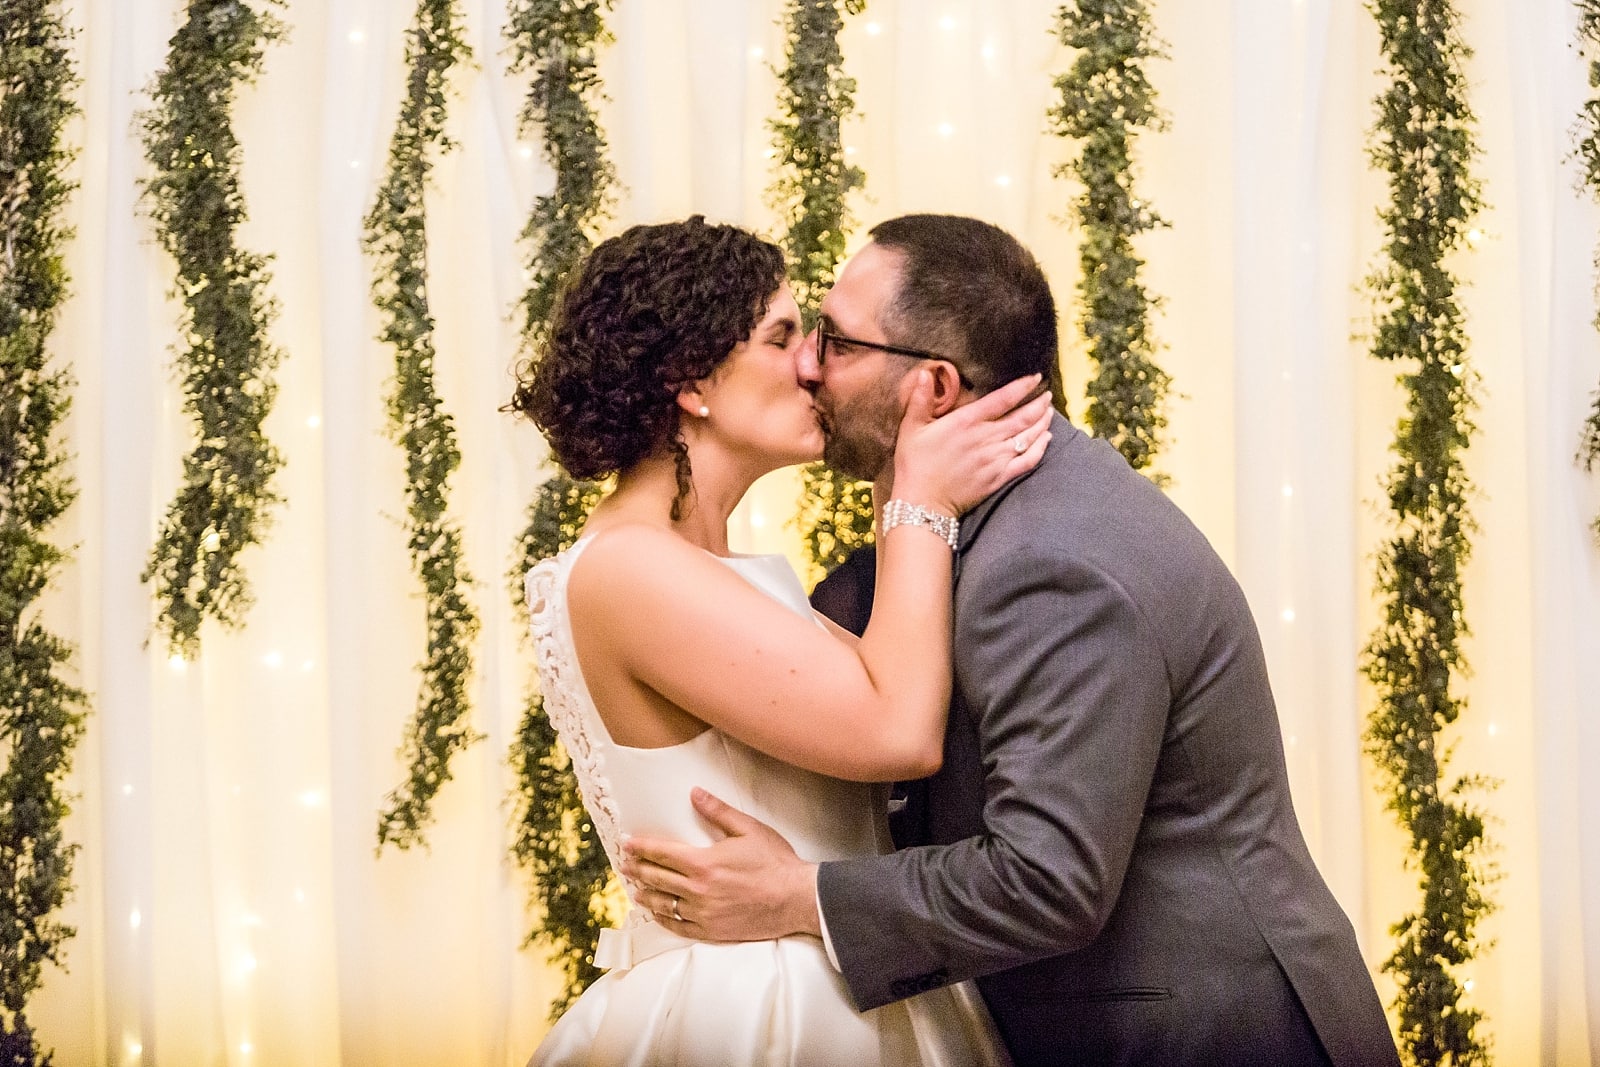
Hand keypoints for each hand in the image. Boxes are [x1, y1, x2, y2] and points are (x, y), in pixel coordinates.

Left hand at [619, 788, 820, 942]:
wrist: (796, 899)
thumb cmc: (775, 862)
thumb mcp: (748, 829)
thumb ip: (718, 811)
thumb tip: (695, 793)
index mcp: (704, 863)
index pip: (662, 853)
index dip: (642, 847)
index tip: (628, 844)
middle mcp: (698, 890)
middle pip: (657, 878)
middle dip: (638, 869)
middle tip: (625, 864)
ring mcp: (703, 913)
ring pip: (664, 904)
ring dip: (646, 895)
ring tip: (635, 889)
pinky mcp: (712, 930)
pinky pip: (679, 926)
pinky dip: (664, 919)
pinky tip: (658, 914)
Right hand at [892, 372, 1052, 515]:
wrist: (922, 502)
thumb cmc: (914, 464)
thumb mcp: (911, 428)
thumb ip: (920, 400)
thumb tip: (924, 372)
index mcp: (967, 421)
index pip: (1003, 399)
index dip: (1023, 387)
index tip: (1036, 378)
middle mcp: (986, 438)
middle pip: (1023, 417)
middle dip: (1039, 404)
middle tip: (1048, 395)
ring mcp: (996, 459)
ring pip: (1028, 437)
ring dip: (1042, 423)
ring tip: (1049, 412)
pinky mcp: (999, 477)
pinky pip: (1028, 461)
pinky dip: (1041, 448)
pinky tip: (1047, 439)